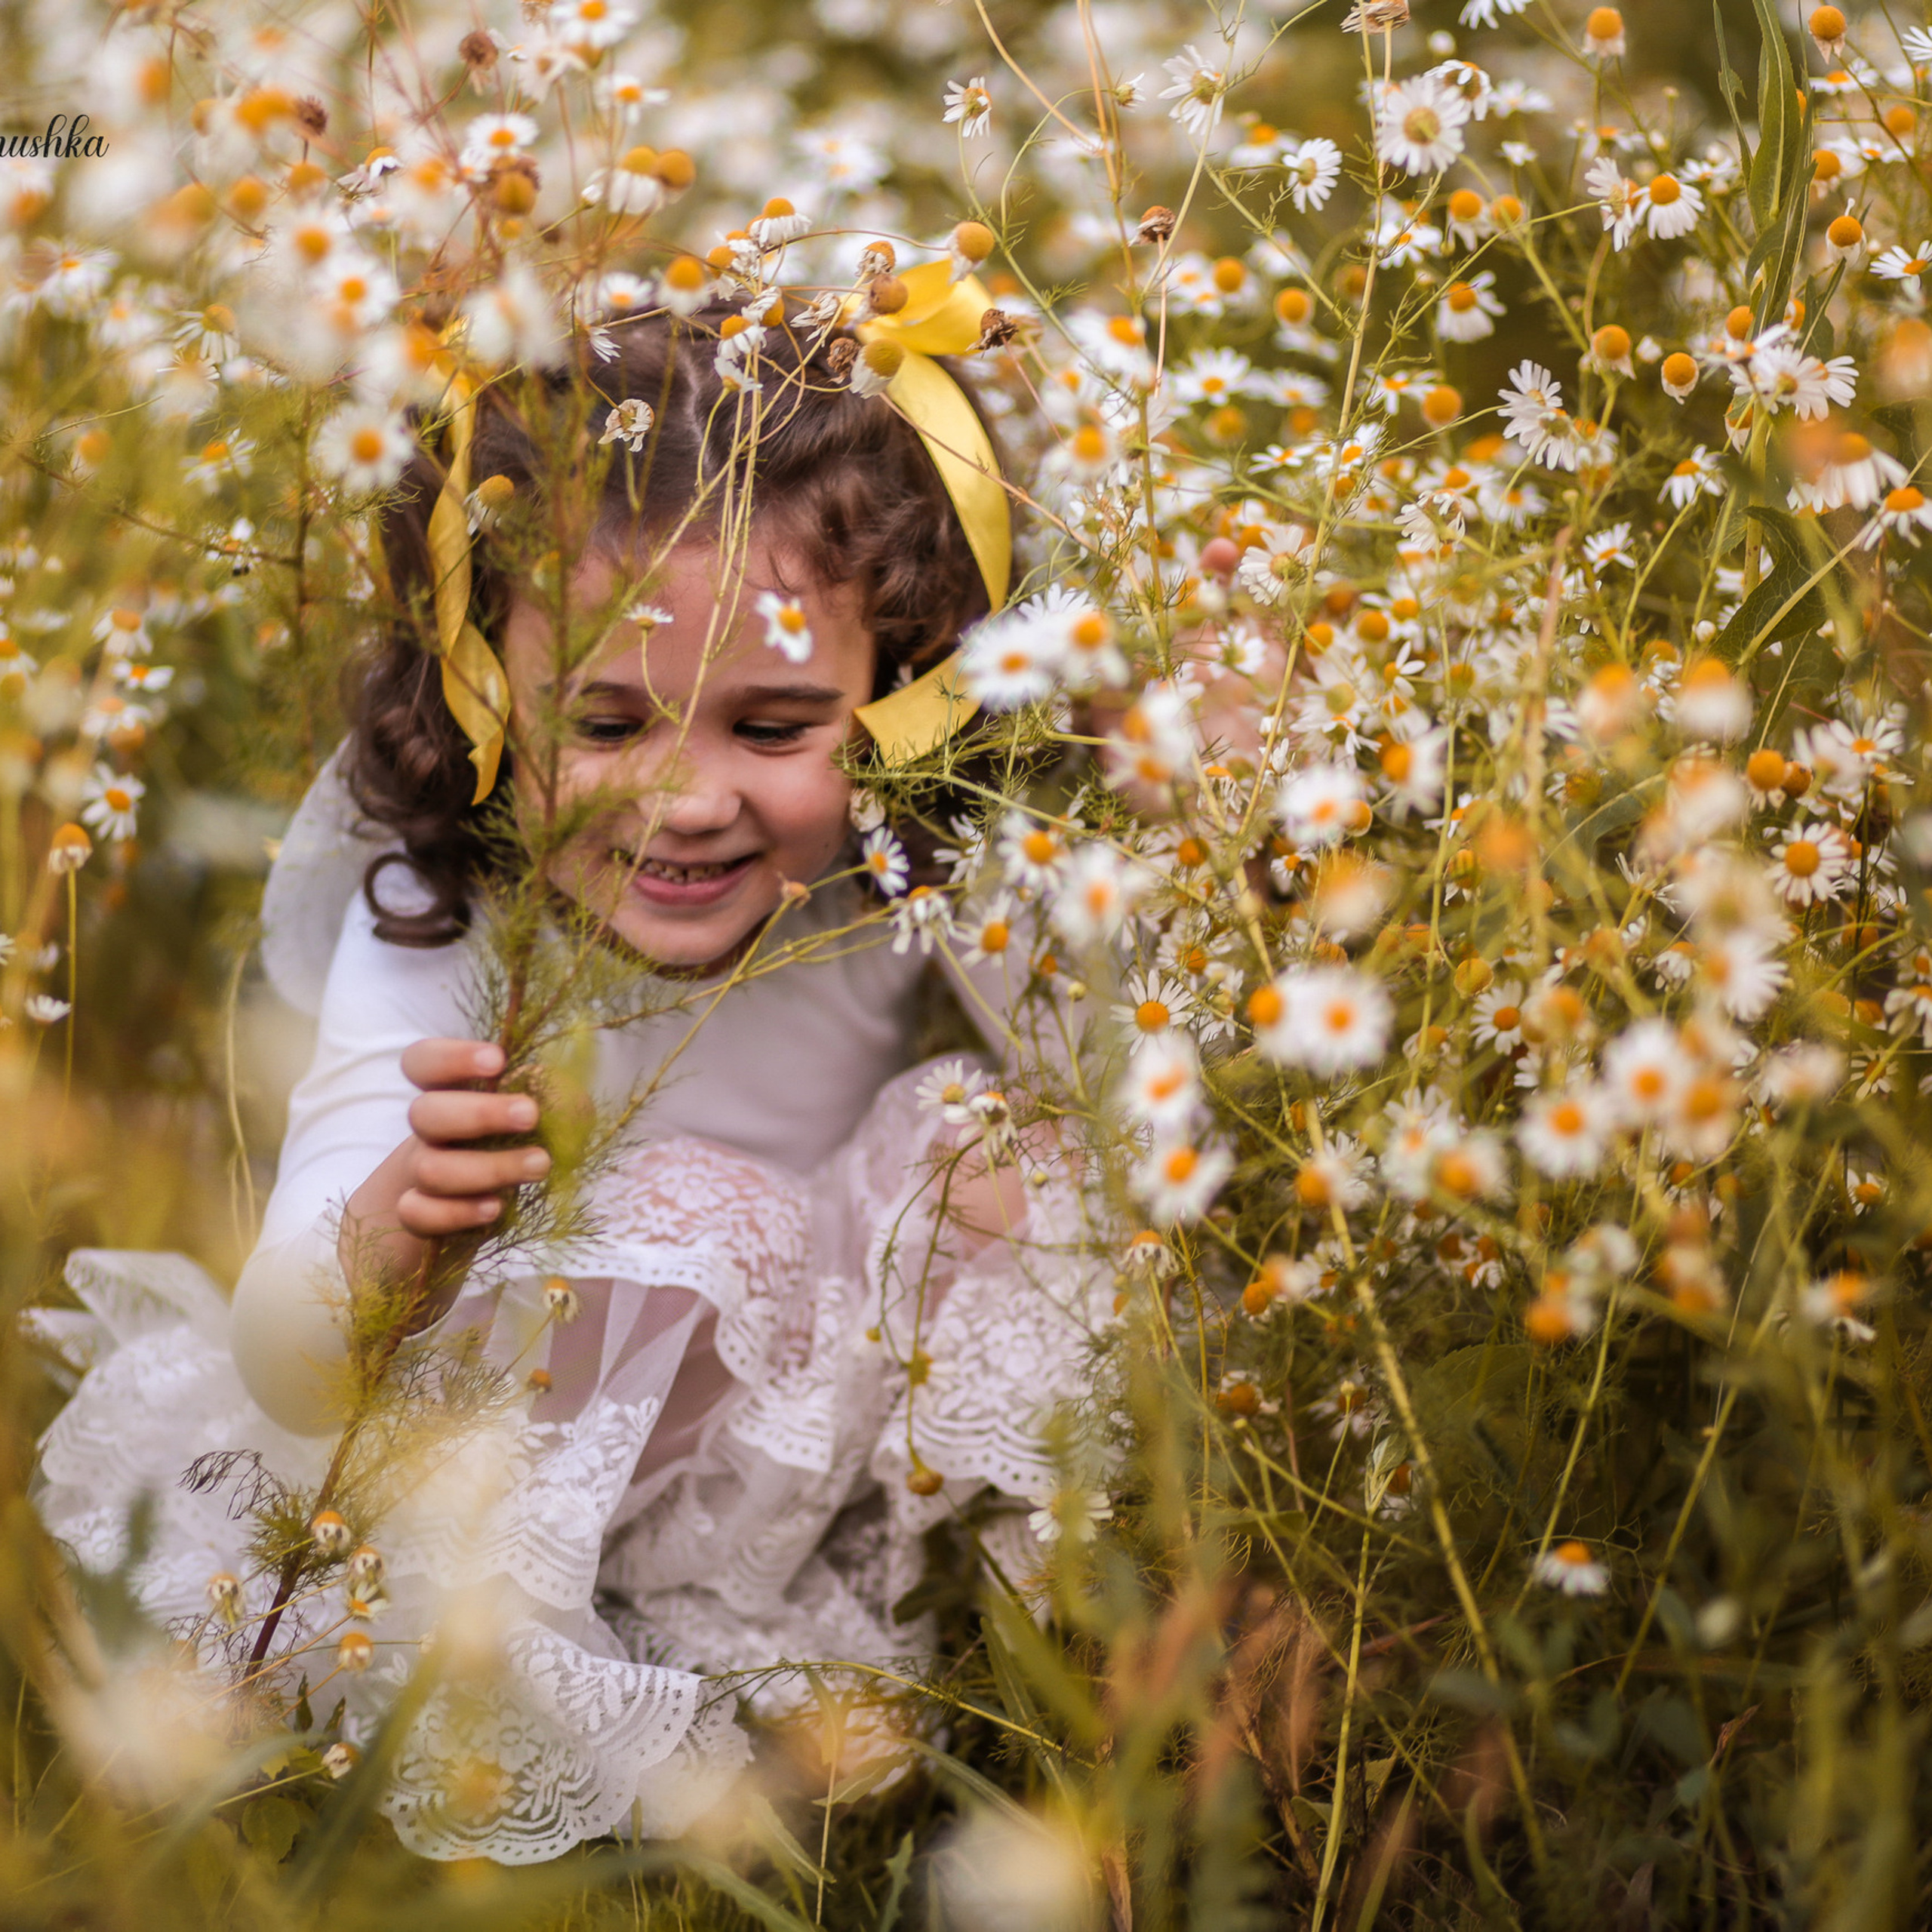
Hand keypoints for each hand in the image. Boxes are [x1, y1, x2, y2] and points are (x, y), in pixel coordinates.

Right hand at [339, 1038, 550, 1284]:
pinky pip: (417, 1214)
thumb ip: (558, 1100)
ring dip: (489, 1168)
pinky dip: (456, 1212)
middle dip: (480, 1113)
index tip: (497, 1062)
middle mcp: (431, 1130)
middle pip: (424, 1113)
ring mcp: (421, 1173)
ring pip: (430, 1169)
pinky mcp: (422, 1216)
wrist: (479, 1207)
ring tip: (539, 1165)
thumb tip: (565, 1098)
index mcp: (452, 1093)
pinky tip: (494, 1208)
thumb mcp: (545, 1119)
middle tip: (531, 1115)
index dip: (450, 1058)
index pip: (422, 1062)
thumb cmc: (517, 1145)